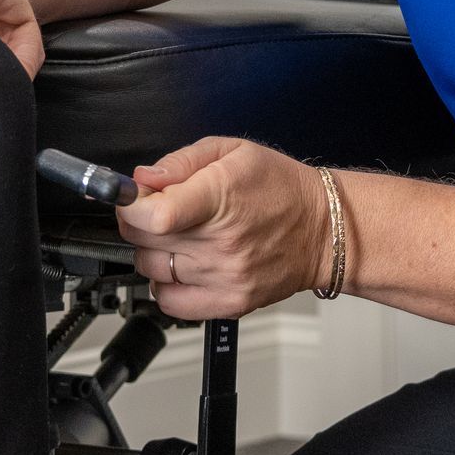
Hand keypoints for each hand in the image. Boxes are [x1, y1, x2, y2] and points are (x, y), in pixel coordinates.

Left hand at [115, 137, 334, 320]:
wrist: (323, 230)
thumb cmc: (280, 188)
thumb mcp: (233, 151)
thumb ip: (182, 162)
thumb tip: (144, 179)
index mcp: (220, 198)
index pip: (153, 215)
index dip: (132, 205)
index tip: (135, 198)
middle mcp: (221, 242)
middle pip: (145, 241)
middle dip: (140, 222)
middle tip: (158, 210)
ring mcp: (224, 276)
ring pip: (152, 270)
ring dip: (154, 251)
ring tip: (178, 236)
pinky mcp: (229, 302)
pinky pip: (170, 303)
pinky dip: (165, 284)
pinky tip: (182, 265)